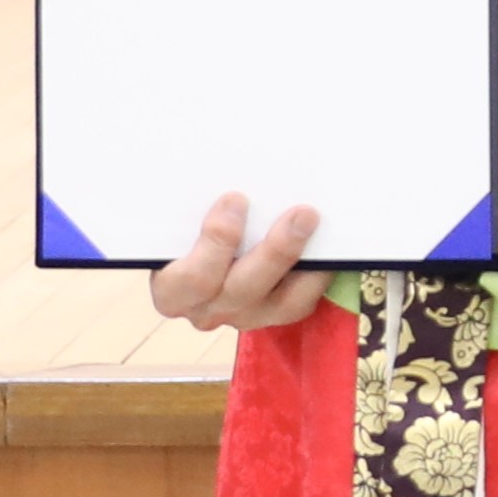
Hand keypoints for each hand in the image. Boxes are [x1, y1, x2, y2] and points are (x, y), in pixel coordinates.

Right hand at [153, 193, 334, 331]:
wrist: (196, 252)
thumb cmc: (182, 229)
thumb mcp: (170, 222)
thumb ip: (191, 207)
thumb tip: (228, 181)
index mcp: (172, 290)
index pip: (188, 279)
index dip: (215, 242)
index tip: (235, 199)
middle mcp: (207, 309)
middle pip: (240, 290)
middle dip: (274, 251)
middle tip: (300, 213)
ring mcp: (243, 315)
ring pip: (279, 302)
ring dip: (303, 261)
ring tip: (315, 223)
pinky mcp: (274, 313)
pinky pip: (300, 301)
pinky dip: (317, 274)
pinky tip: (327, 244)